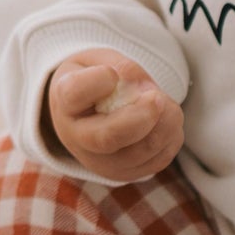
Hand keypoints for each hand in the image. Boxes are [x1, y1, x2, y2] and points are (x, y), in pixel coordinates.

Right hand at [45, 50, 183, 181]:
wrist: (85, 113)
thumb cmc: (92, 81)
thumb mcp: (98, 61)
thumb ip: (119, 66)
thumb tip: (144, 88)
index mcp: (64, 101)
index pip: (74, 94)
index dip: (97, 81)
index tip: (112, 73)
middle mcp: (76, 137)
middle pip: (107, 137)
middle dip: (140, 117)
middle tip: (157, 97)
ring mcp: (99, 161)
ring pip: (138, 153)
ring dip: (164, 126)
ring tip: (167, 103)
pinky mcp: (124, 174)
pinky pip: (156, 160)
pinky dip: (170, 138)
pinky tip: (167, 120)